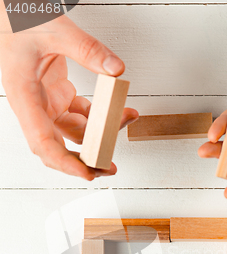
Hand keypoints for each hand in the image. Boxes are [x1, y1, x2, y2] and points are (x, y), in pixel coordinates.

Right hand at [0, 11, 137, 179]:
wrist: (10, 14)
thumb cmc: (19, 21)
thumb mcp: (54, 29)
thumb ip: (87, 49)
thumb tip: (116, 70)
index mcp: (24, 97)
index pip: (42, 142)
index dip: (64, 162)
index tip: (87, 173)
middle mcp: (34, 106)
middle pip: (58, 147)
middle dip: (84, 161)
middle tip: (110, 168)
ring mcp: (47, 103)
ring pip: (74, 133)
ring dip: (99, 136)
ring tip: (124, 122)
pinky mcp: (58, 97)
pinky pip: (81, 116)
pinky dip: (99, 117)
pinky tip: (117, 111)